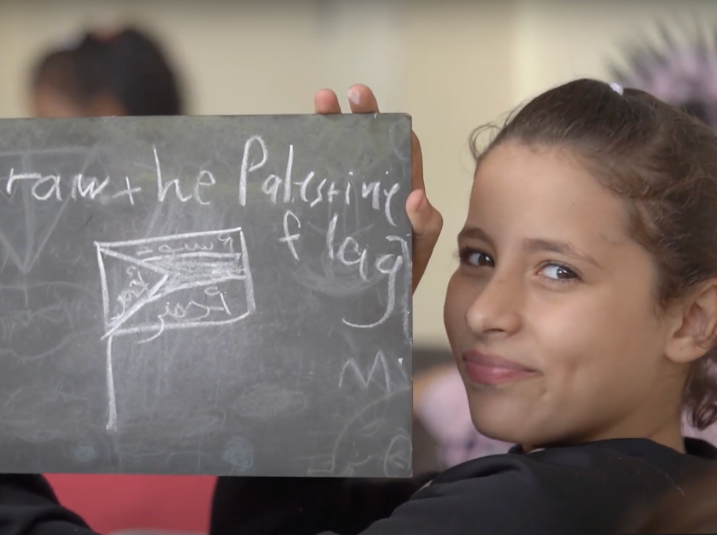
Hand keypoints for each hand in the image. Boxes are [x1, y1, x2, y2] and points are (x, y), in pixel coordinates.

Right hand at [314, 84, 441, 292]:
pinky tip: (294, 150)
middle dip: (354, 116)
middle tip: (335, 96)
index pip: (399, 150)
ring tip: (319, 102)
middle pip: (367, 145)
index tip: (368, 104)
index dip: (387, 125)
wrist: (364, 315)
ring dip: (330, 129)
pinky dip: (307, 168)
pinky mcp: (327, 219)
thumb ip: (422, 227)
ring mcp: (350, 204)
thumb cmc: (398, 281)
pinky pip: (319, 190)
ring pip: (341, 160)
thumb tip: (415, 195)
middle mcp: (375, 192)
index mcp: (400, 195)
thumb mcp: (416, 253)